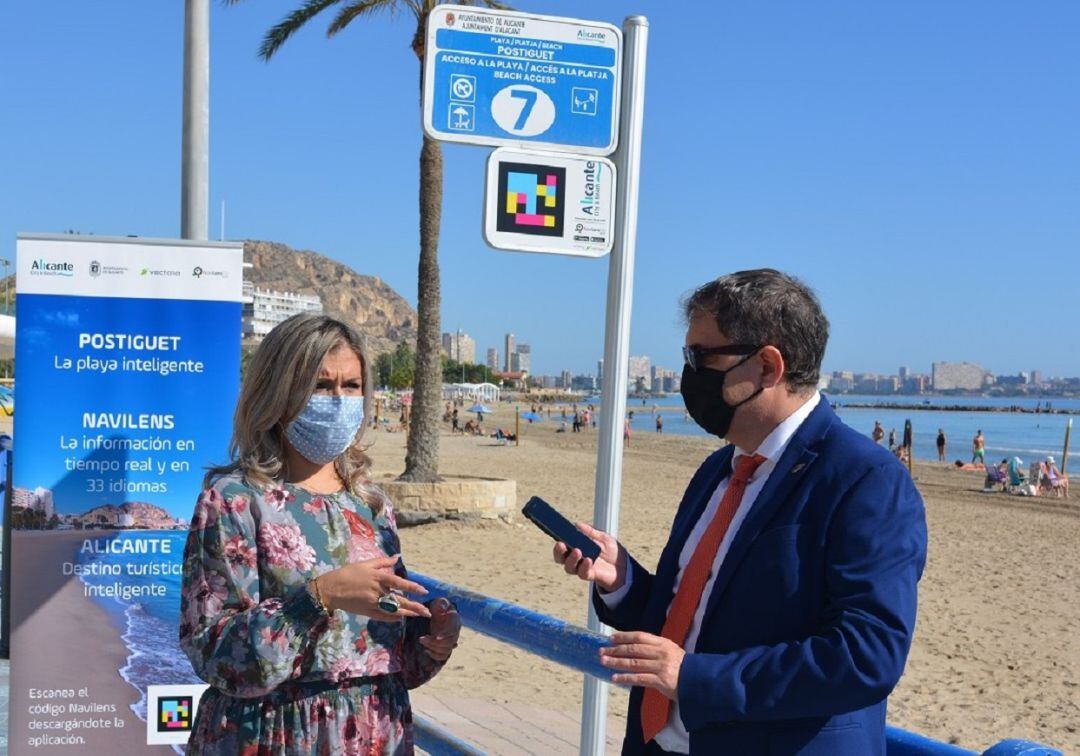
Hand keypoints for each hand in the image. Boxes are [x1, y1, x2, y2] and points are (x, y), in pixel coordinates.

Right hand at [315, 555, 429, 621]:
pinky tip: (401, 618)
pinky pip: (382, 617)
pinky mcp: (366, 612)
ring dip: (407, 613)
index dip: (412, 587)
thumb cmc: (347, 573)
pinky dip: (392, 618)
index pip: (399, 583)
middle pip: (399, 600)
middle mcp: (377, 591)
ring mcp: (372, 603)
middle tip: (427, 611)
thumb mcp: (365, 564)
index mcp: (377, 578)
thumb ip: (382, 561)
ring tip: (418, 615)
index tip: (424, 591)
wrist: (329, 589)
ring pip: (392, 610)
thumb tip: (397, 558)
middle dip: (414, 606)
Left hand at [419, 597, 461, 661]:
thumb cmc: (439, 607)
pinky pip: (443, 656)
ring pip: (446, 650)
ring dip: (433, 648)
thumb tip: (443, 608)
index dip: (446, 634)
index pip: (454, 629)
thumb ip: (441, 603)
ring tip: (422, 641)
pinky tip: (426, 650)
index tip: (436, 636)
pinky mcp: (445, 646)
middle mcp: (455, 632)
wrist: (440, 614)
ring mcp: (451, 641)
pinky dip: (435, 655)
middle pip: (449, 642)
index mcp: (455, 621)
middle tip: (421, 638)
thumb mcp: (440, 602)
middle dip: (434, 642)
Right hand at [552, 522, 625, 592]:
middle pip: (560, 558)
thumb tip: (577, 525)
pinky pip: (583, 573)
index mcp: (576, 547)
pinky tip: (588, 560)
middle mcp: (576, 559)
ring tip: (577, 551)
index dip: (558, 542)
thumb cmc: (612, 551)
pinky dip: (584, 566)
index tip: (557, 535)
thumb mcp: (603, 537)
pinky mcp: (590, 576)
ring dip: (571, 559)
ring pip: (569, 567)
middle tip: (561, 544)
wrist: (624, 567)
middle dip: (558, 551)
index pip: (562, 546)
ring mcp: (582, 568)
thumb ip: (591, 532)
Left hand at [600, 632, 684, 699]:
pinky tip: (615, 678)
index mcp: (663, 643)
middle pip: (633, 649)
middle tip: (602, 651)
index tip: (611, 638)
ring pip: (633, 663)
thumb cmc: (684, 668)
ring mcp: (661, 666)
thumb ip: (656, 649)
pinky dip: (625, 677)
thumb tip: (634, 649)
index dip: (624, 636)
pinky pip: (639, 678)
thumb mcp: (672, 652)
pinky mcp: (661, 681)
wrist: (699, 682)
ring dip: (616, 662)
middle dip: (616, 650)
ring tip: (604, 662)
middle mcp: (661, 653)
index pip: (639, 636)